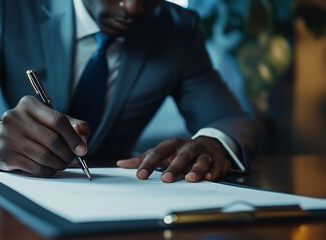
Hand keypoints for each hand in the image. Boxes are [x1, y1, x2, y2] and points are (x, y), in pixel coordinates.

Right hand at [0, 96, 89, 176]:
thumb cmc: (33, 129)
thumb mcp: (52, 120)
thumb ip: (73, 126)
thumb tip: (83, 140)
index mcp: (29, 104)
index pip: (58, 121)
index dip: (73, 137)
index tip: (82, 150)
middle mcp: (15, 117)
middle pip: (52, 140)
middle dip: (68, 153)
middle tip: (73, 159)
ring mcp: (7, 136)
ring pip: (45, 156)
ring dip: (59, 164)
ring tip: (63, 163)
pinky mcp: (5, 154)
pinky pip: (35, 167)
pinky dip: (48, 170)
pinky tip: (50, 168)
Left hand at [116, 137, 231, 182]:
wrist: (210, 144)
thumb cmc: (180, 152)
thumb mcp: (162, 152)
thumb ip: (143, 159)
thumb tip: (121, 164)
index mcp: (172, 145)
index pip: (158, 153)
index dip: (149, 163)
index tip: (140, 175)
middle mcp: (188, 147)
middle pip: (181, 156)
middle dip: (174, 167)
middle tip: (166, 179)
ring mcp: (204, 154)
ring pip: (201, 160)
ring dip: (197, 169)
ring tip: (191, 178)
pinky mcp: (219, 161)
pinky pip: (217, 166)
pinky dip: (214, 171)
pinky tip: (210, 177)